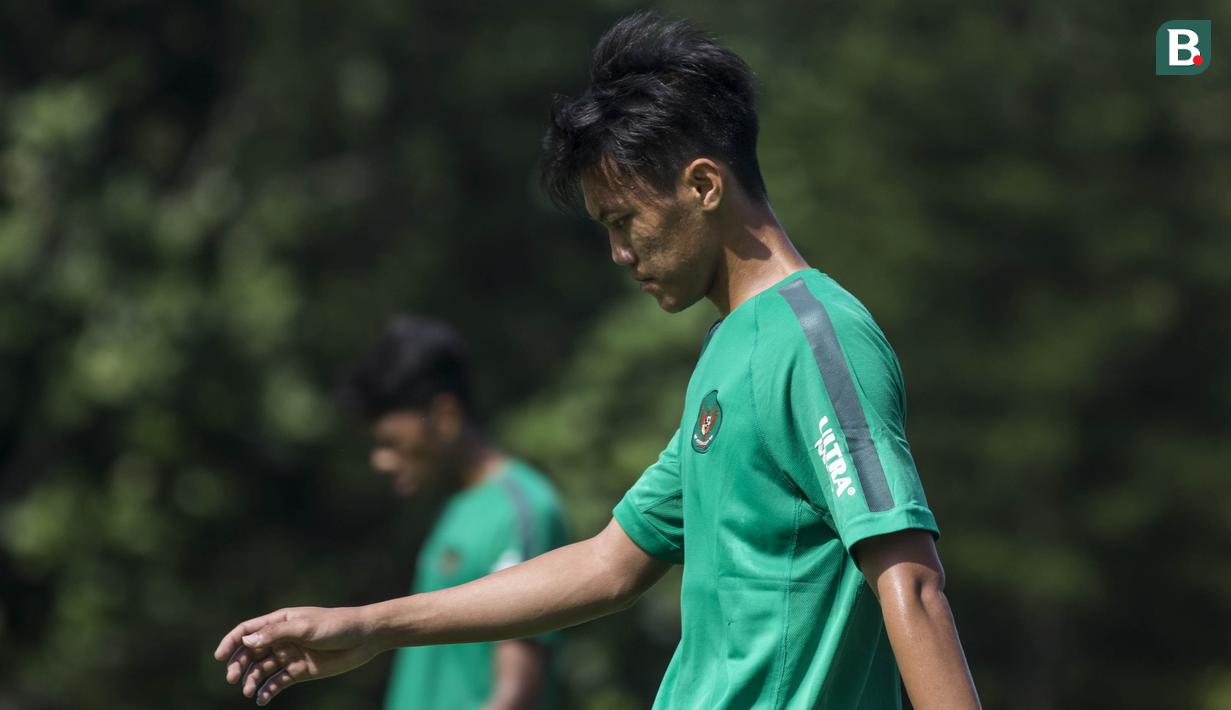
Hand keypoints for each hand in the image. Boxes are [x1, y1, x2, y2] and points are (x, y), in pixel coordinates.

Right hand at [213, 606, 382, 705]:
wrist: (364, 638)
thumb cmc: (336, 625)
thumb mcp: (305, 627)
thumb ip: (276, 634)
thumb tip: (246, 641)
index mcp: (281, 621)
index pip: (248, 630)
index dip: (231, 642)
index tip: (219, 657)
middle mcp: (282, 638)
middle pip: (250, 652)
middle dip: (238, 664)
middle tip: (232, 678)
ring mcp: (290, 655)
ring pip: (262, 669)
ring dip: (251, 679)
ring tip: (247, 691)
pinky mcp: (300, 671)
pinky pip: (278, 682)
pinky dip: (267, 691)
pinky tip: (261, 699)